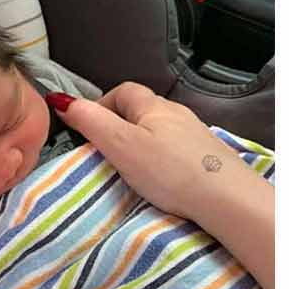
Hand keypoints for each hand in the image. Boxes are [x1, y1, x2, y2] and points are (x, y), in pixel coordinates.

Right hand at [51, 83, 274, 288]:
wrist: (227, 198)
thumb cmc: (169, 170)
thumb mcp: (120, 145)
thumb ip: (91, 122)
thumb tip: (62, 100)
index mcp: (154, 106)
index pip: (123, 91)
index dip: (102, 103)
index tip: (89, 127)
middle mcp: (178, 113)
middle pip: (144, 110)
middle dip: (123, 124)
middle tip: (109, 150)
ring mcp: (197, 135)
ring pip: (163, 130)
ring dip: (145, 142)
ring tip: (134, 167)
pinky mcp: (209, 157)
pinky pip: (179, 149)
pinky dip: (165, 158)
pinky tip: (165, 177)